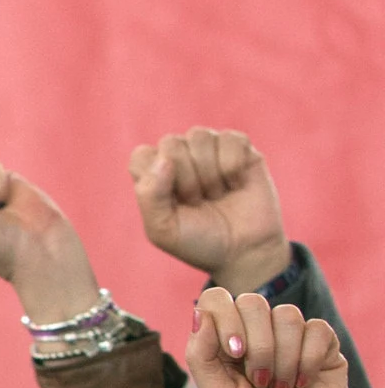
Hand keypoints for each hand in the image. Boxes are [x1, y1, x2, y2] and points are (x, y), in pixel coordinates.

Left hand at [131, 128, 289, 292]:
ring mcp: (209, 150)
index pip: (142, 155)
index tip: (173, 203)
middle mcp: (179, 157)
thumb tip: (165, 158)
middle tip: (198, 202)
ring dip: (209, 172)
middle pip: (171, 143)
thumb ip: (149, 195)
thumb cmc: (198, 241)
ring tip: (216, 194)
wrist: (244, 251)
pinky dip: (233, 165)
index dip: (157, 178)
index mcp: (153, 174)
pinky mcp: (241, 149)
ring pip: (199, 135)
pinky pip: (231, 138)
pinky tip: (236, 184)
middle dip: (186, 178)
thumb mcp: (162, 229)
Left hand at [190, 288, 348, 387]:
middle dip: (257, 344)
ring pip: (287, 315)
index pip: (218, 299)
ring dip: (283, 357)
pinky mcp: (324, 347)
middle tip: (259, 381)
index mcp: (225, 342)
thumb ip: (201, 355)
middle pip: (253, 302)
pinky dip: (308, 359)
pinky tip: (304, 384)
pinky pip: (317, 328)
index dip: (226, 319)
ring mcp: (292, 339)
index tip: (233, 354)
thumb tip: (200, 313)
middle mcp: (258, 335)